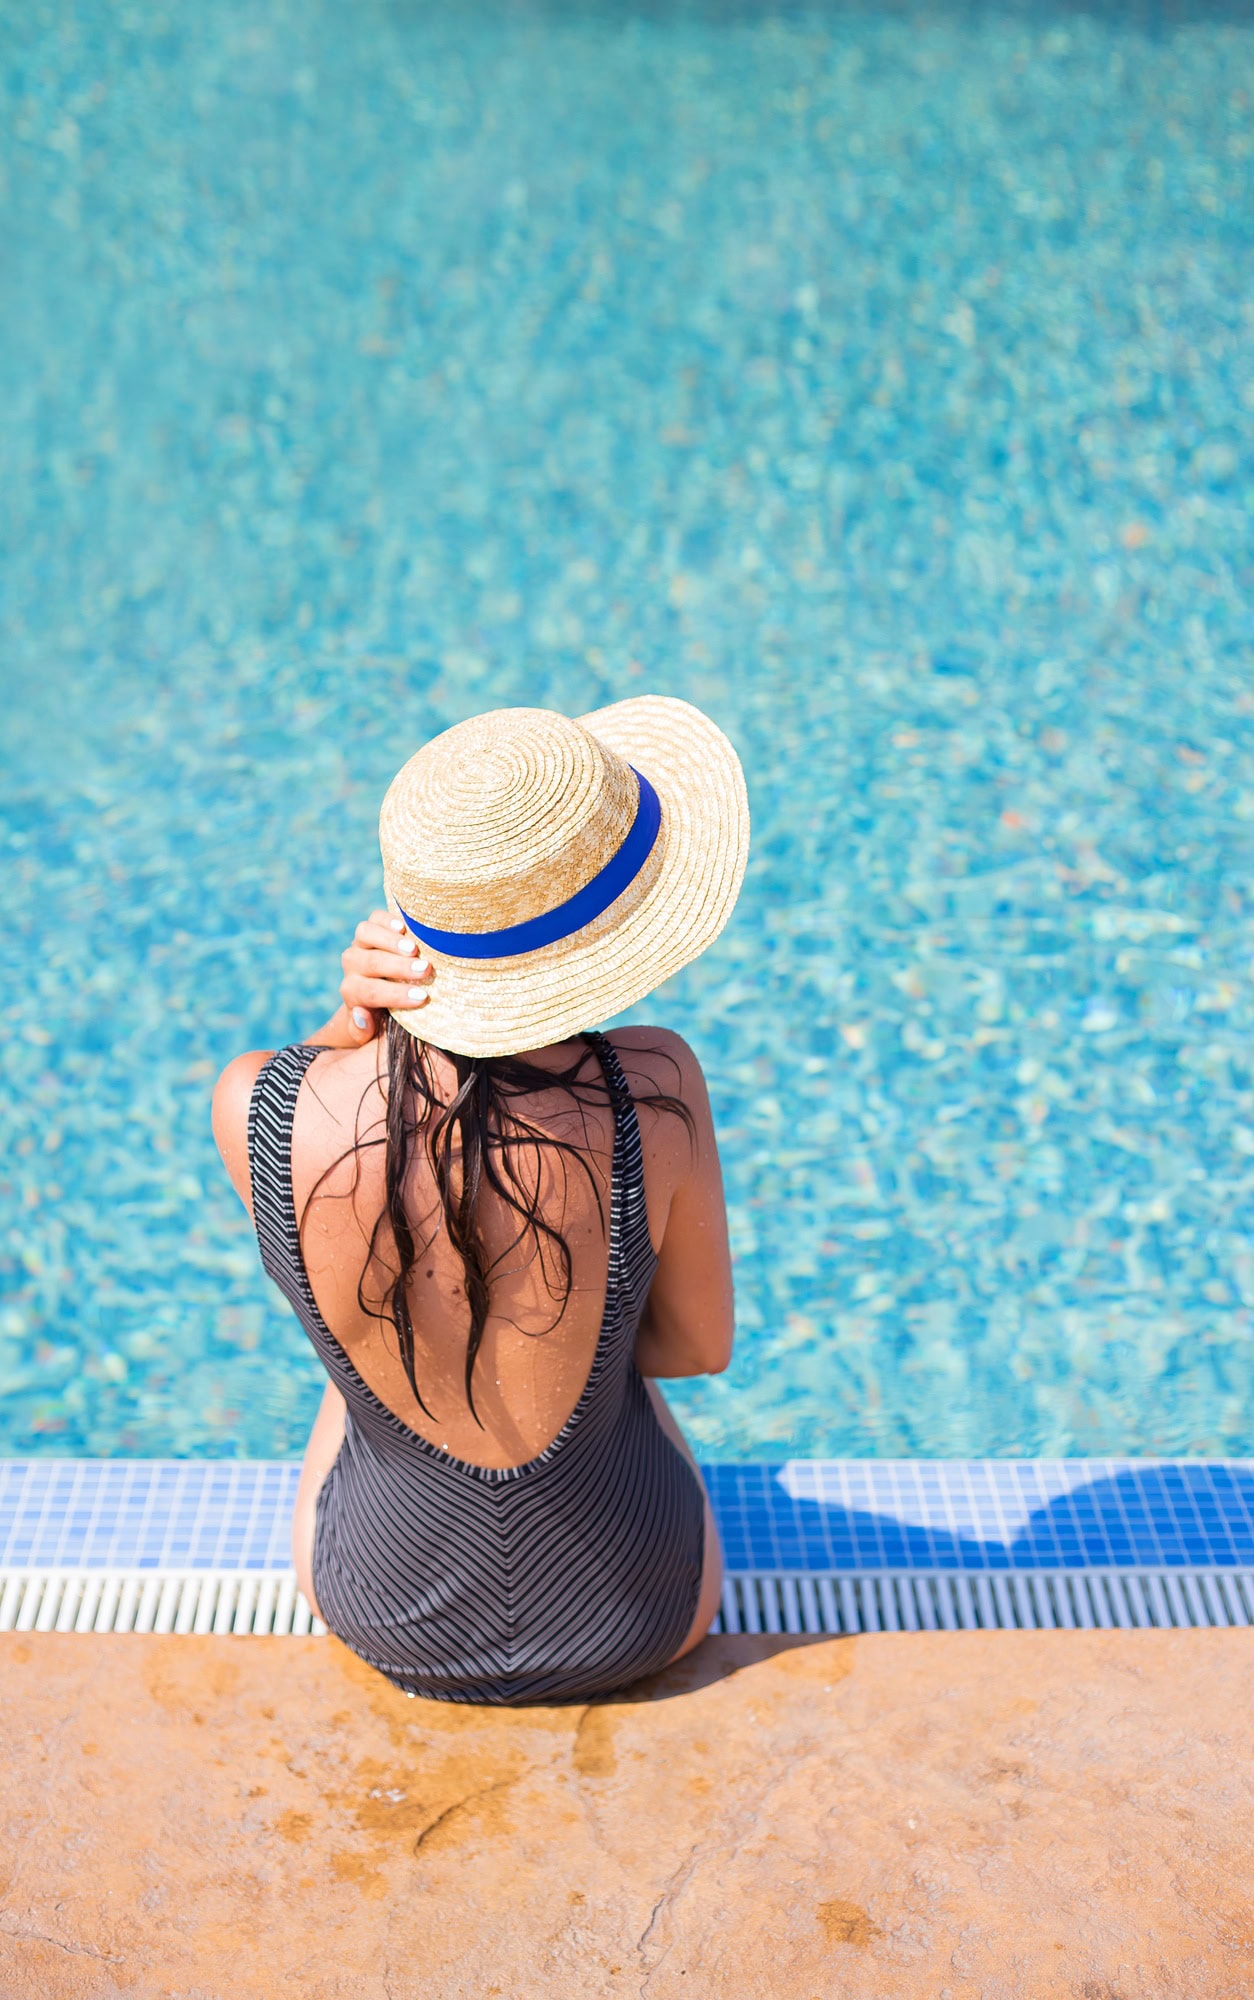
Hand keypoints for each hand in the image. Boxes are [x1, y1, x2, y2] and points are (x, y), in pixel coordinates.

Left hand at [339, 909, 433, 1042]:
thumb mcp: (373, 1031)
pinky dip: (387, 921)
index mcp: (353, 991)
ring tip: (415, 949)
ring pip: (365, 934)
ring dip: (390, 941)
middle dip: (398, 967)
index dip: (394, 995)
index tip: (422, 998)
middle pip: (369, 963)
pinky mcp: (371, 925)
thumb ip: (363, 1030)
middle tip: (425, 970)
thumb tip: (361, 1014)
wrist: (377, 989)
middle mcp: (352, 964)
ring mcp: (359, 943)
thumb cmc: (383, 1015)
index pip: (369, 992)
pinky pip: (374, 918)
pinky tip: (405, 927)